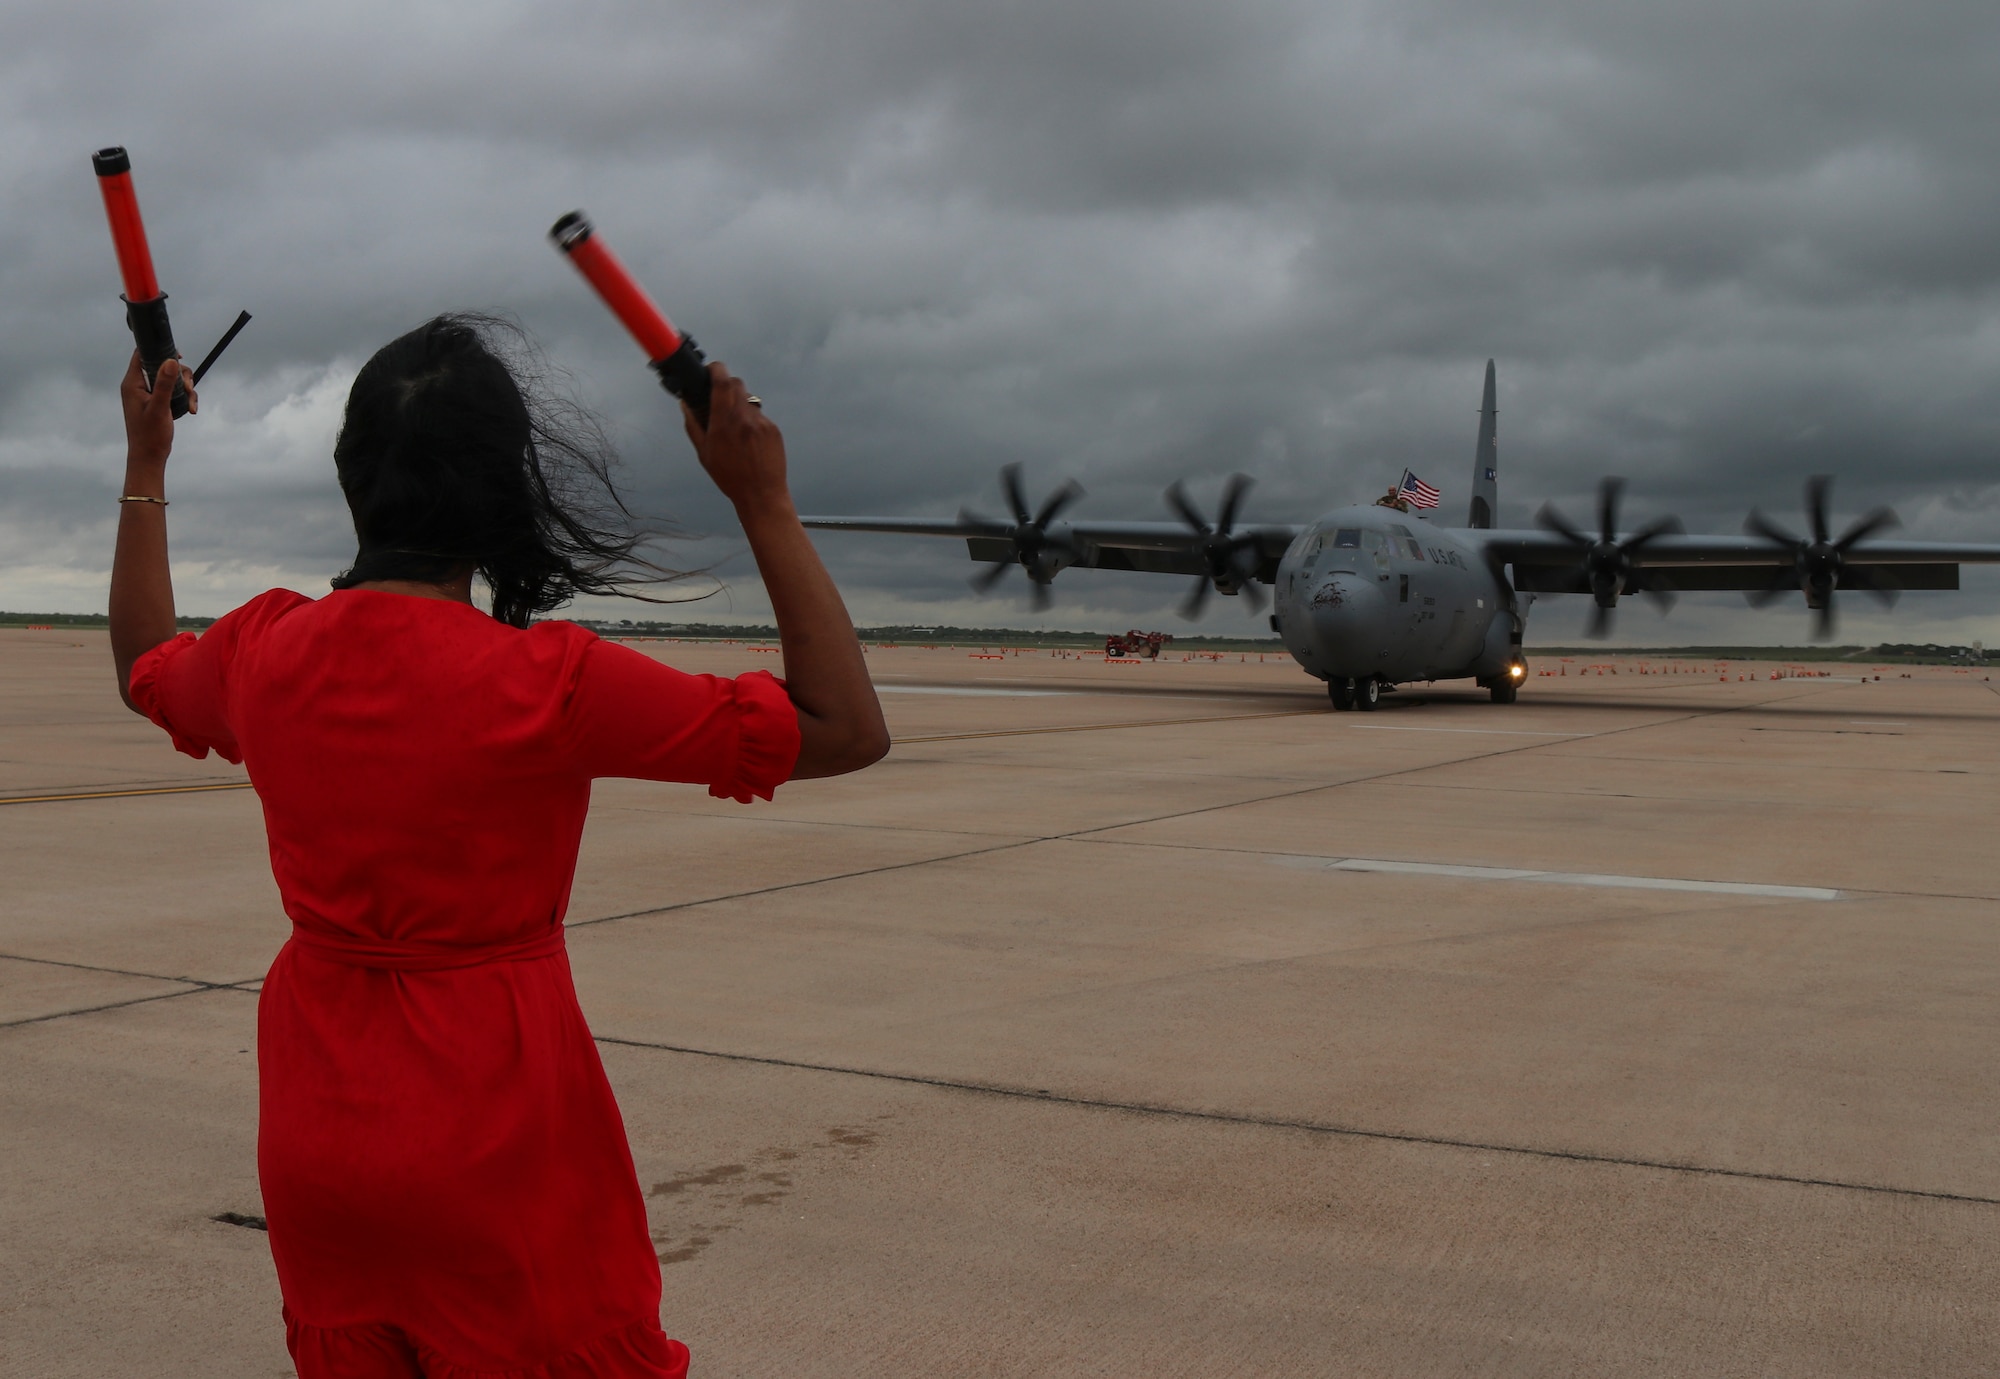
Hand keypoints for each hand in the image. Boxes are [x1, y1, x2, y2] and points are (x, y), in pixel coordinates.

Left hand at [121, 352, 194, 465]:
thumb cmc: (150, 434)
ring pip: (171, 379)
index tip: (178, 355)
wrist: (149, 457)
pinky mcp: (157, 403)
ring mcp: (148, 395)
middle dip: (180, 375)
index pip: (141, 355)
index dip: (159, 350)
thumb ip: (165, 384)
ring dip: (185, 387)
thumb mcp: (159, 408)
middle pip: (162, 366)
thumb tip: (171, 360)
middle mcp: (138, 386)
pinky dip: (184, 398)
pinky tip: (191, 409)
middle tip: (190, 388)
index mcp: (133, 383)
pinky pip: (173, 392)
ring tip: (191, 402)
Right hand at [682, 363, 788, 514]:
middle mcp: (745, 418)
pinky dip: (751, 420)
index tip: (712, 369)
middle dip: (727, 385)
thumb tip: (686, 405)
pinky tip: (748, 439)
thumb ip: (694, 425)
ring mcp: (762, 423)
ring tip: (735, 426)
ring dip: (739, 404)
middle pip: (737, 384)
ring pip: (749, 400)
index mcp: (724, 423)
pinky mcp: (774, 429)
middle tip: (720, 396)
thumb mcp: (705, 453)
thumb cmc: (731, 478)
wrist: (762, 494)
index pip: (722, 382)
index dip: (716, 370)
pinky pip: (760, 415)